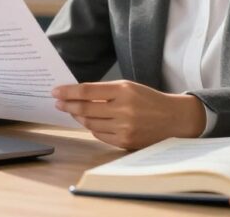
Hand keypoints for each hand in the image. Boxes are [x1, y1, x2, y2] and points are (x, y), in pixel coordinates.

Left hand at [52, 80, 205, 149]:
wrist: (174, 119)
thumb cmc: (148, 100)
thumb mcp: (129, 88)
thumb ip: (105, 91)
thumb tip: (77, 95)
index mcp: (123, 90)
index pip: (87, 91)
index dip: (68, 91)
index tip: (55, 91)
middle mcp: (123, 109)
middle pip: (85, 108)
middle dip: (67, 105)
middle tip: (58, 102)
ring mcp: (124, 127)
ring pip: (90, 123)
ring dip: (77, 117)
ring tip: (71, 111)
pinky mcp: (125, 141)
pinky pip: (99, 135)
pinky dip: (91, 128)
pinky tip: (87, 122)